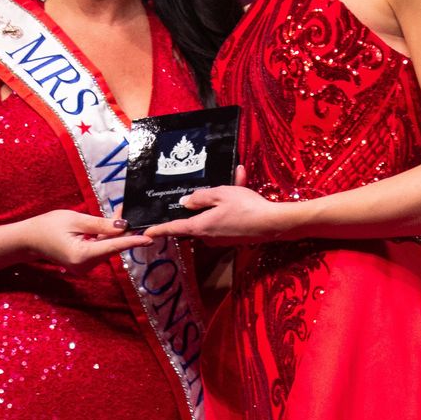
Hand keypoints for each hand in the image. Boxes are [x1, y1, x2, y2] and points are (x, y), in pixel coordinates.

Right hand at [25, 209, 147, 268]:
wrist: (29, 240)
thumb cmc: (48, 226)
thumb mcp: (75, 220)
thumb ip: (101, 224)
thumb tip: (123, 227)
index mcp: (82, 255)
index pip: (113, 247)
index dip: (132, 242)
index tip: (150, 239)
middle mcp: (85, 266)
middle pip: (112, 247)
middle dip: (123, 231)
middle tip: (130, 212)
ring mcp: (84, 267)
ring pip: (107, 248)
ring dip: (114, 233)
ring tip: (119, 214)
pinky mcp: (84, 264)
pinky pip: (100, 250)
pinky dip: (106, 238)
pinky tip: (109, 226)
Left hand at [143, 165, 287, 244]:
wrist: (273, 223)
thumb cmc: (245, 207)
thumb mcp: (221, 194)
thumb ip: (200, 197)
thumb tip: (185, 202)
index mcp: (200, 226)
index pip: (175, 228)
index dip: (160, 229)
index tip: (147, 232)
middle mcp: (208, 236)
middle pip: (194, 221)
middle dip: (200, 205)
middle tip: (207, 191)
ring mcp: (221, 239)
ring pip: (212, 217)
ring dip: (220, 202)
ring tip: (236, 181)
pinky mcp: (232, 238)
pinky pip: (225, 219)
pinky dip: (230, 206)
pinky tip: (242, 187)